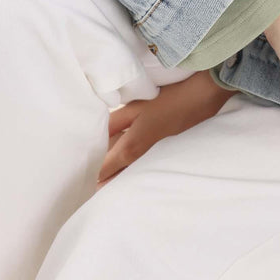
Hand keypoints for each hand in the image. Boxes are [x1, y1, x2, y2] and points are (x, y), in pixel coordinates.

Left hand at [96, 69, 231, 189]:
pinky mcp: (163, 157)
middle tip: (86, 170)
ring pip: (127, 176)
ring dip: (114, 174)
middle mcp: (141, 162)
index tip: (78, 168)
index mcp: (130, 149)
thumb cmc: (168, 98)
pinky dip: (129, 168)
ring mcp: (154, 161)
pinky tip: (125, 157)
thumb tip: (94, 134)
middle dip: (99, 178)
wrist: (202, 98)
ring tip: (103, 166)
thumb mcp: (135, 105)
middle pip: (113, 180)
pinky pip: (139, 168)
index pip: (102, 172)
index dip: (89, 171)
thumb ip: (113, 122)